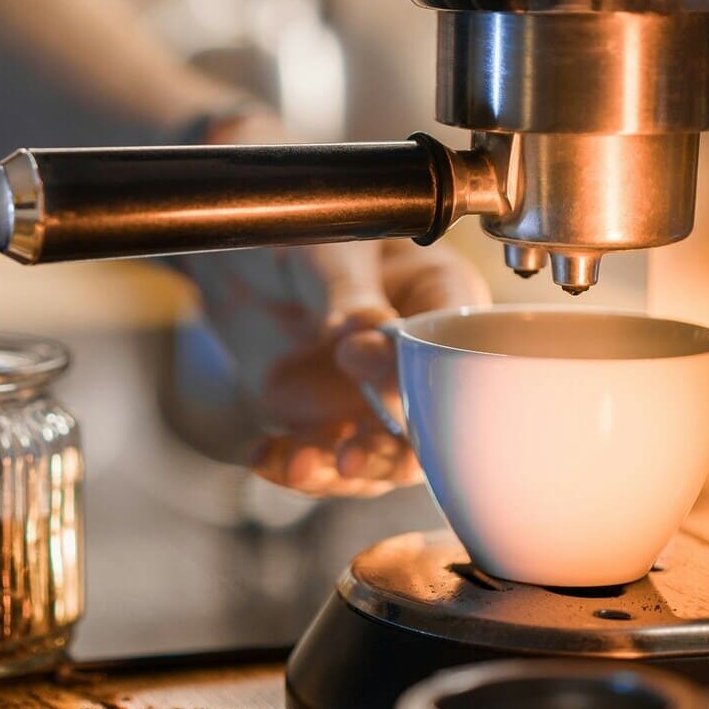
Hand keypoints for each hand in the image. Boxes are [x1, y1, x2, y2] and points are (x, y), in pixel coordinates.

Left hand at [181, 237, 490, 496]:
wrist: (248, 261)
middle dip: (393, 454)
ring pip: (378, 460)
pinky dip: (293, 467)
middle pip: (432, 429)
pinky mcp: (331, 426)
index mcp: (443, 305)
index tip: (369, 367)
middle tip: (353, 455)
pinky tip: (266, 458)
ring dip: (341, 472)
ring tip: (303, 466)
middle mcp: (418, 366)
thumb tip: (366, 332)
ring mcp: (376, 403)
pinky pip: (322, 462)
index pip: (459, 352)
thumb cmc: (311, 236)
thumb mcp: (329, 250)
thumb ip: (349, 292)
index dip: (427, 377)